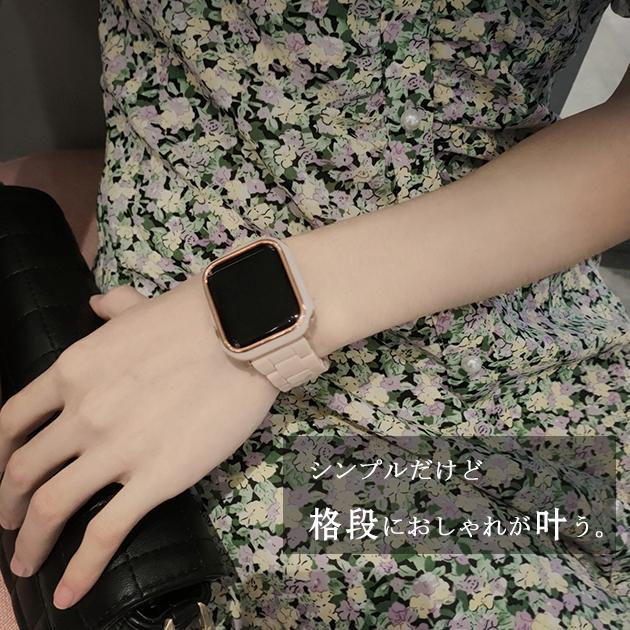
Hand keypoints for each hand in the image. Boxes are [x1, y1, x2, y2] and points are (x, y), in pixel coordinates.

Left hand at [0, 275, 278, 608]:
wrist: (241, 334)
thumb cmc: (193, 317)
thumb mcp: (139, 306)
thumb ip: (111, 309)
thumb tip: (98, 303)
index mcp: (71, 371)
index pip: (13, 420)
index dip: (1, 453)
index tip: (5, 471)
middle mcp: (82, 414)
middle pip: (23, 471)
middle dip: (8, 505)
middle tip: (10, 524)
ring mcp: (115, 450)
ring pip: (51, 508)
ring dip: (30, 543)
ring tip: (26, 564)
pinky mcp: (154, 479)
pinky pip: (103, 534)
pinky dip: (79, 569)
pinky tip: (68, 592)